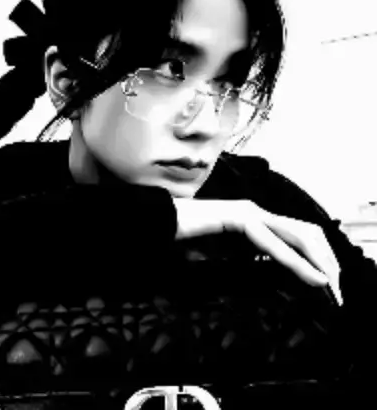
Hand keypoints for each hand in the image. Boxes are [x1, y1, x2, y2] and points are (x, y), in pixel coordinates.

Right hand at [173, 198, 342, 304]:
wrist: (162, 223)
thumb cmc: (188, 238)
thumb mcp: (226, 250)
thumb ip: (248, 254)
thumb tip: (267, 266)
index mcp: (255, 218)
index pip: (296, 234)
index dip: (316, 255)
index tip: (327, 280)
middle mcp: (257, 211)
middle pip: (305, 231)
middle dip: (326, 259)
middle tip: (338, 288)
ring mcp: (249, 212)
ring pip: (297, 236)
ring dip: (318, 262)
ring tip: (331, 285)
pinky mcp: (239, 219)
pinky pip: (273, 244)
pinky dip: (296, 263)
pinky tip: (312, 277)